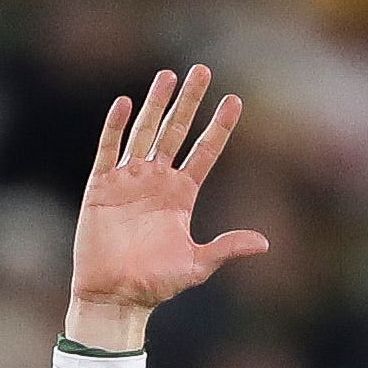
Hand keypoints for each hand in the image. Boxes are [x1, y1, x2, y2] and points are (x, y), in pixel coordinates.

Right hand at [68, 66, 267, 353]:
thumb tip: (264, 244)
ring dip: (156, 104)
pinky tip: (126, 104)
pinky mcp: (102, 187)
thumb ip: (226, 248)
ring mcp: (129, 180)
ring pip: (145, 132)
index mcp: (182, 195)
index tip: (235, 101)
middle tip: (202, 70)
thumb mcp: (197, 265)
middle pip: (176, 131)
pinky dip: (116, 128)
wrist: (114, 297)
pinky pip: (109, 150)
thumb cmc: (155, 285)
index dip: (219, 127)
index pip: (205, 152)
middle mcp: (157, 181)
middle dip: (189, 101)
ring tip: (168, 75)